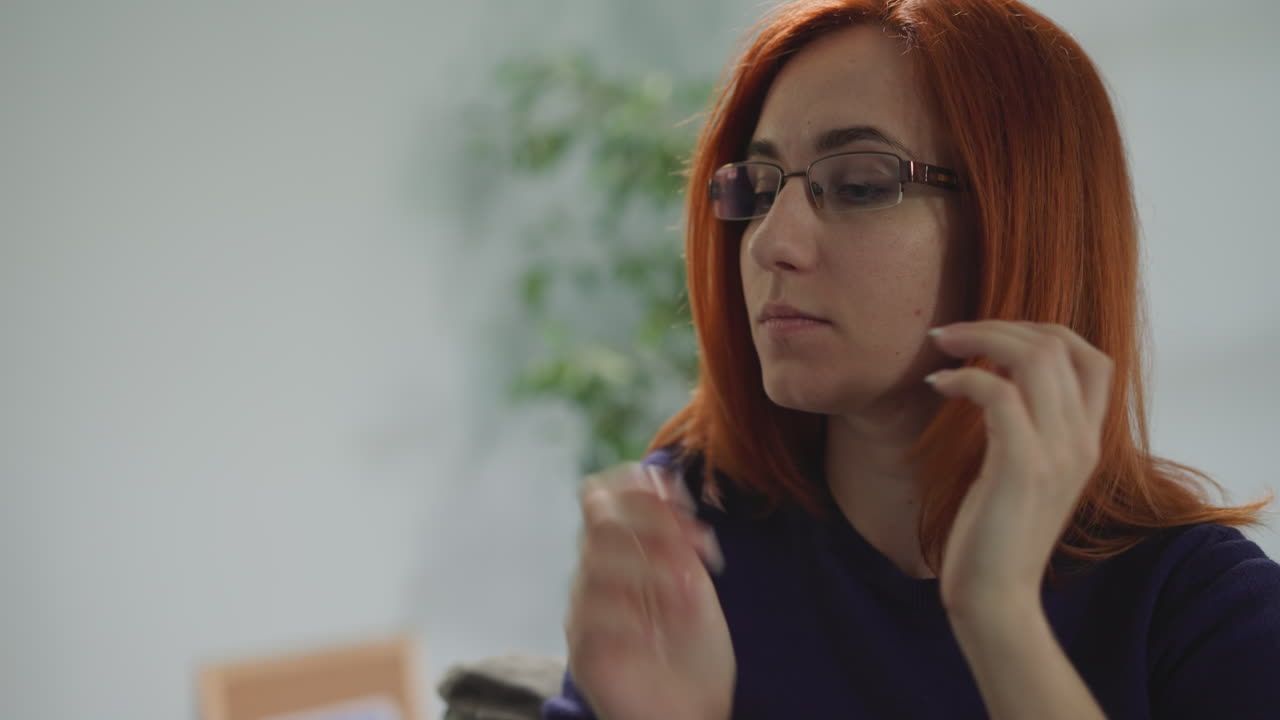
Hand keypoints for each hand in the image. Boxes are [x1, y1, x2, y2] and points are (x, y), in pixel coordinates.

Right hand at [565, 463, 733, 719]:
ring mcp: (585, 613)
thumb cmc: (696, 655)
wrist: (694, 717)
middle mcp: (596, 577)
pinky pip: (594, 611)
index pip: (603, 494)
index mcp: (621, 555)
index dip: (638, 485)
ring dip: (653, 566)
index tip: (682, 500)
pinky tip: (660, 632)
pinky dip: (636, 613)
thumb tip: (662, 480)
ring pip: (599, 558)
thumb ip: (676, 536)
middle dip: (657, 524)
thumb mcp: (695, 583)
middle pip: (601, 516)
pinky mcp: (583, 650)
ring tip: (688, 594)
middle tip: (697, 550)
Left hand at [926, 321, 1112, 615]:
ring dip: (980, 338)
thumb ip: (1024, 427)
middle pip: (1059, 344)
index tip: (992, 335)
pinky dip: (963, 377)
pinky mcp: (1021, 466)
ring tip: (941, 345)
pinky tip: (936, 386)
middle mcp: (1082, 440)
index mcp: (1087, 440)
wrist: (997, 596)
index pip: (1092, 357)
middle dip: (1000, 325)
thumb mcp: (1022, 471)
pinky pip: (997, 393)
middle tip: (951, 333)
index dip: (1042, 331)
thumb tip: (993, 376)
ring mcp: (1056, 452)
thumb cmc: (996, 533)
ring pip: (1034, 357)